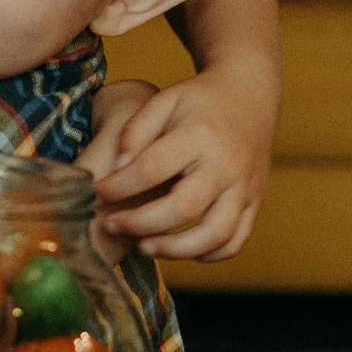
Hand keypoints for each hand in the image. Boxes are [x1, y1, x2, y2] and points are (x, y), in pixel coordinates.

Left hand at [89, 70, 274, 261]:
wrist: (251, 96)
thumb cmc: (200, 101)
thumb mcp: (166, 99)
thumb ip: (137, 130)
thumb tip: (117, 169)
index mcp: (200, 135)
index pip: (153, 168)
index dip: (119, 186)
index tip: (96, 192)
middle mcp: (226, 165)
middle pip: (183, 208)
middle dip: (141, 223)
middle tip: (111, 225)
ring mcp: (244, 187)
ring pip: (216, 234)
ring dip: (176, 250)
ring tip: (144, 247)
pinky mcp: (255, 203)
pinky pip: (235, 241)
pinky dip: (208, 254)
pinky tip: (180, 248)